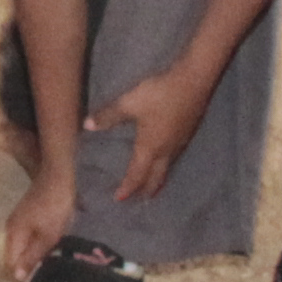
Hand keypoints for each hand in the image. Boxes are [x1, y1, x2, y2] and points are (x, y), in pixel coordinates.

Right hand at [0, 174, 82, 281]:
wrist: (58, 176)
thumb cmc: (55, 206)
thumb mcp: (48, 235)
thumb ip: (33, 257)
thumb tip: (17, 279)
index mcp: (13, 234)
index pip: (10, 265)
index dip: (21, 279)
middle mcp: (11, 229)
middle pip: (14, 257)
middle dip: (27, 270)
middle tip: (45, 281)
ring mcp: (19, 222)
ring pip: (22, 248)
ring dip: (33, 259)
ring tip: (48, 269)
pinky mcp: (28, 217)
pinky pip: (28, 239)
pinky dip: (36, 247)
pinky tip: (49, 251)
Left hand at [82, 58, 218, 202]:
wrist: (195, 80)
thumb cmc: (160, 93)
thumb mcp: (130, 103)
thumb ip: (109, 116)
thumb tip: (87, 126)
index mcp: (150, 148)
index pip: (137, 175)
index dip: (127, 188)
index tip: (119, 199)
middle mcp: (166, 151)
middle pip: (156, 178)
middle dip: (145, 191)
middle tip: (137, 200)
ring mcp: (180, 143)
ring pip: (167, 169)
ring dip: (157, 180)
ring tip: (150, 186)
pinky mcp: (189, 133)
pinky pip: (175, 158)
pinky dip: (167, 166)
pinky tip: (165, 159)